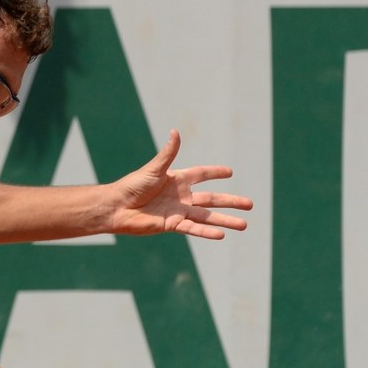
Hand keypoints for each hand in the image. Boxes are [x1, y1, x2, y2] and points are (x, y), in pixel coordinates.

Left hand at [108, 130, 252, 239]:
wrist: (117, 207)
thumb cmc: (132, 185)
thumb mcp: (153, 168)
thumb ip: (168, 153)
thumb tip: (175, 131)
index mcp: (178, 179)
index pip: (202, 174)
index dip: (215, 173)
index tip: (230, 172)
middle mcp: (181, 196)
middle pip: (212, 199)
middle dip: (231, 201)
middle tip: (250, 204)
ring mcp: (178, 211)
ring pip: (207, 217)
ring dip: (225, 220)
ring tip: (244, 225)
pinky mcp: (172, 225)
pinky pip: (193, 229)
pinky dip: (207, 232)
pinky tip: (222, 235)